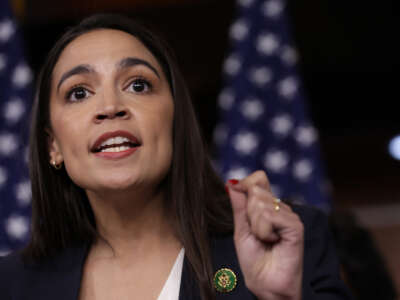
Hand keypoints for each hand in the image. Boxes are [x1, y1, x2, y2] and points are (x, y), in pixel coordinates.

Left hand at [226, 171, 303, 299]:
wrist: (265, 283)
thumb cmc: (254, 259)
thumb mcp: (241, 229)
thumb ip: (239, 206)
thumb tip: (231, 183)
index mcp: (268, 206)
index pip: (258, 178)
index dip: (245, 184)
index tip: (237, 194)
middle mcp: (280, 207)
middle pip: (255, 190)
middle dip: (248, 214)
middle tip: (257, 233)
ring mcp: (289, 215)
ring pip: (259, 204)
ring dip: (255, 226)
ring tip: (265, 240)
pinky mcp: (295, 225)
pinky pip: (269, 216)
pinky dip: (264, 231)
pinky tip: (273, 241)